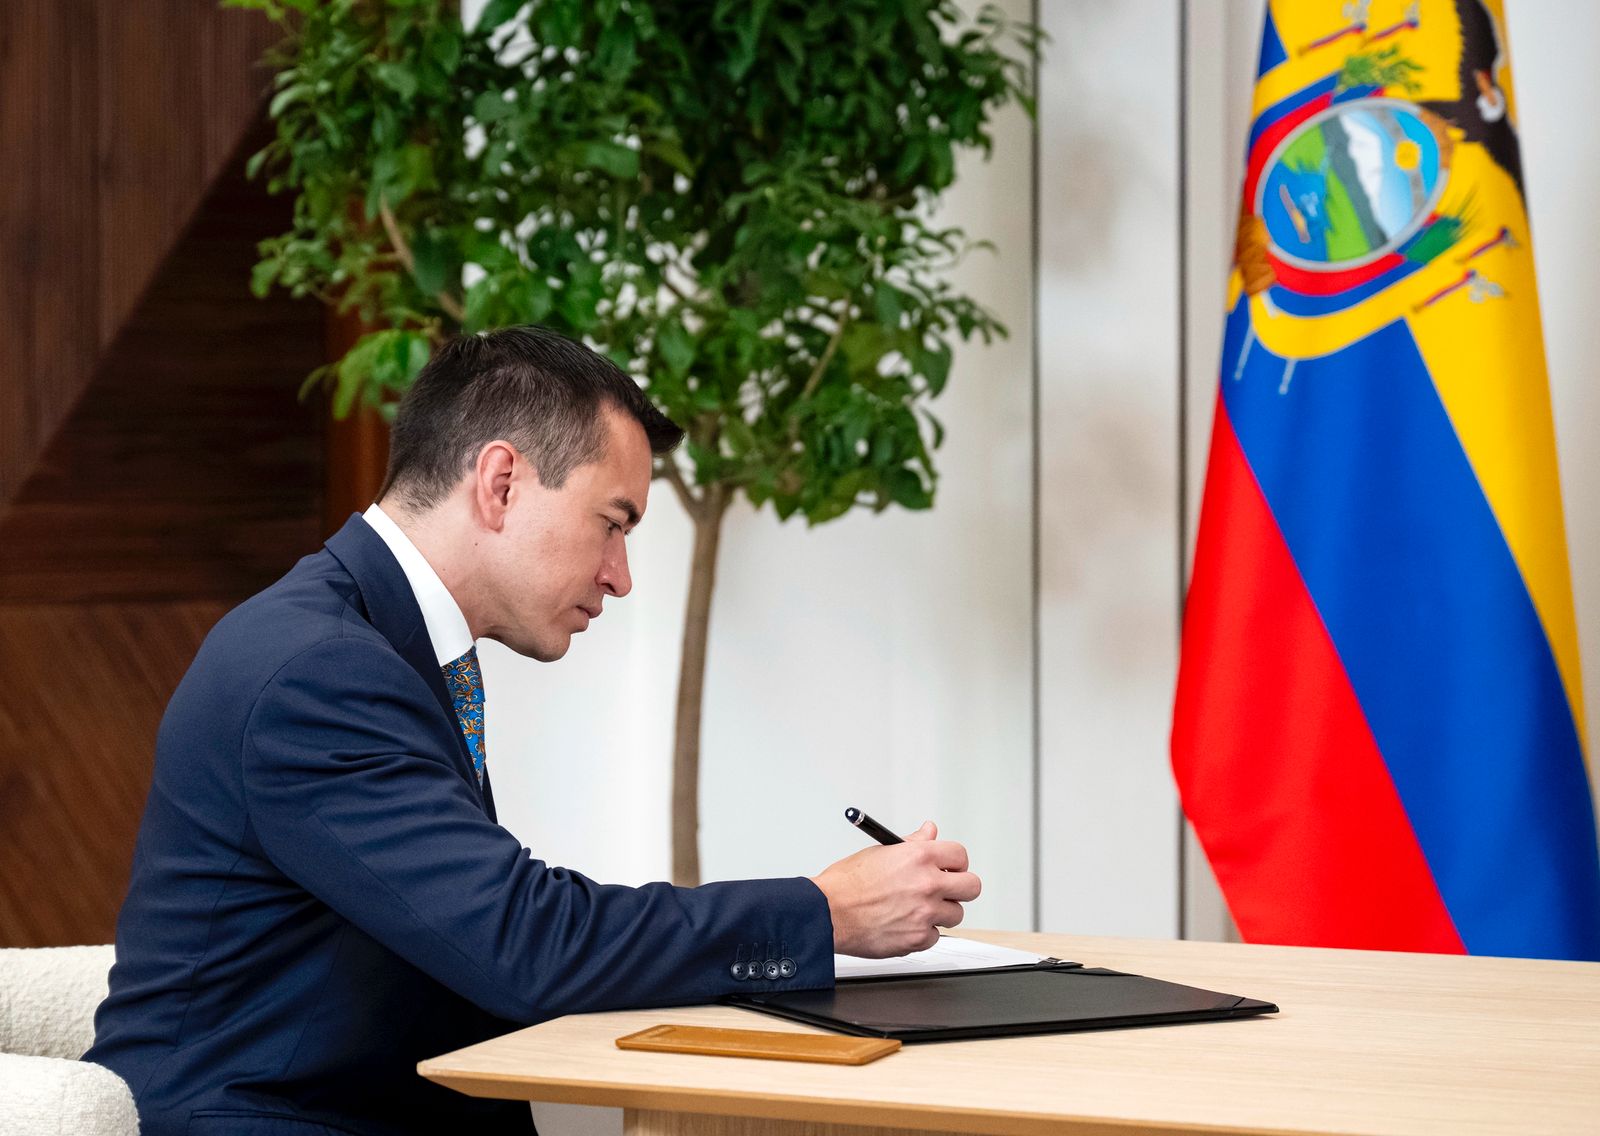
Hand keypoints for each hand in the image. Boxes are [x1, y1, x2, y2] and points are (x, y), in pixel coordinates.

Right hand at [808, 821, 981, 957]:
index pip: (960, 855)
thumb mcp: (880, 852)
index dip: (955, 862)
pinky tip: (904, 924)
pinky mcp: (917, 938)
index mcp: (918, 857)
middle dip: (960, 887)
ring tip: (917, 909)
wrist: (827, 913)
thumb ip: (913, 843)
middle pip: (972, 887)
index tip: (950, 867)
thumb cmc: (846, 883)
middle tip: (946, 889)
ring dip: (941, 912)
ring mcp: (925, 913)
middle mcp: (927, 884)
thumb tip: (930, 832)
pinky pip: (935, 936)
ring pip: (956, 914)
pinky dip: (923, 933)